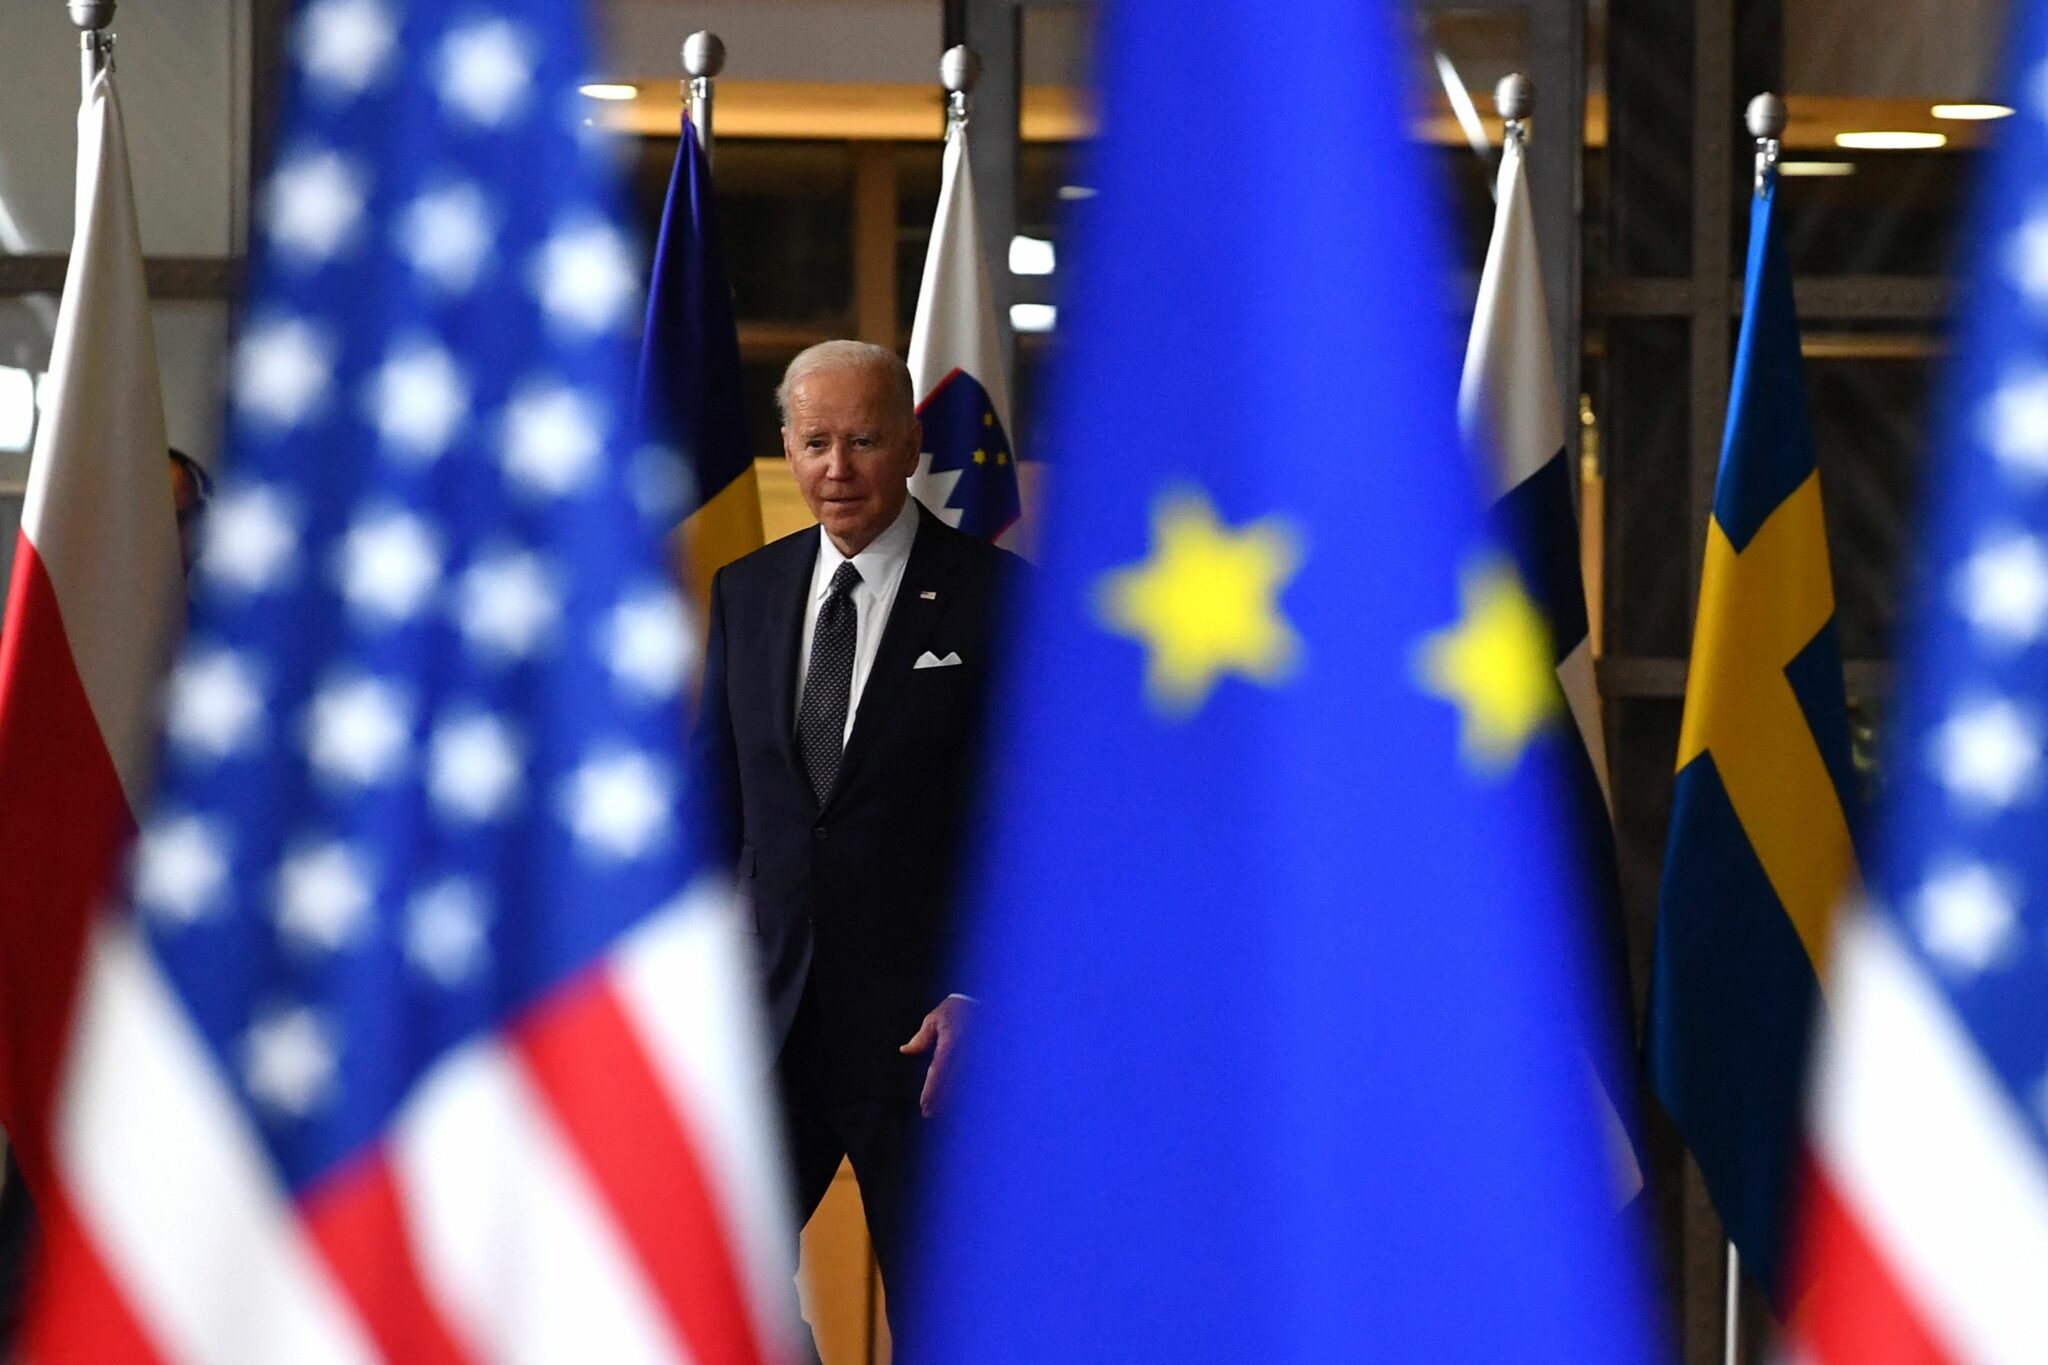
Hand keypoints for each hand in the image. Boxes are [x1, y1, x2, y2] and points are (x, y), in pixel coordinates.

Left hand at [900, 995, 973, 1117]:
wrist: (986, 1003)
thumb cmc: (958, 1009)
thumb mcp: (935, 1019)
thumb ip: (921, 1038)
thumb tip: (905, 1050)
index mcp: (951, 1042)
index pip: (938, 1070)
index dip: (931, 1089)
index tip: (924, 1104)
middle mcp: (964, 1052)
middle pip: (950, 1083)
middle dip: (940, 1099)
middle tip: (929, 1114)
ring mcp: (975, 1057)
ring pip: (962, 1084)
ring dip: (951, 1098)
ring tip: (939, 1111)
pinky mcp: (983, 1059)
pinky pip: (972, 1079)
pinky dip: (963, 1091)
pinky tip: (956, 1100)